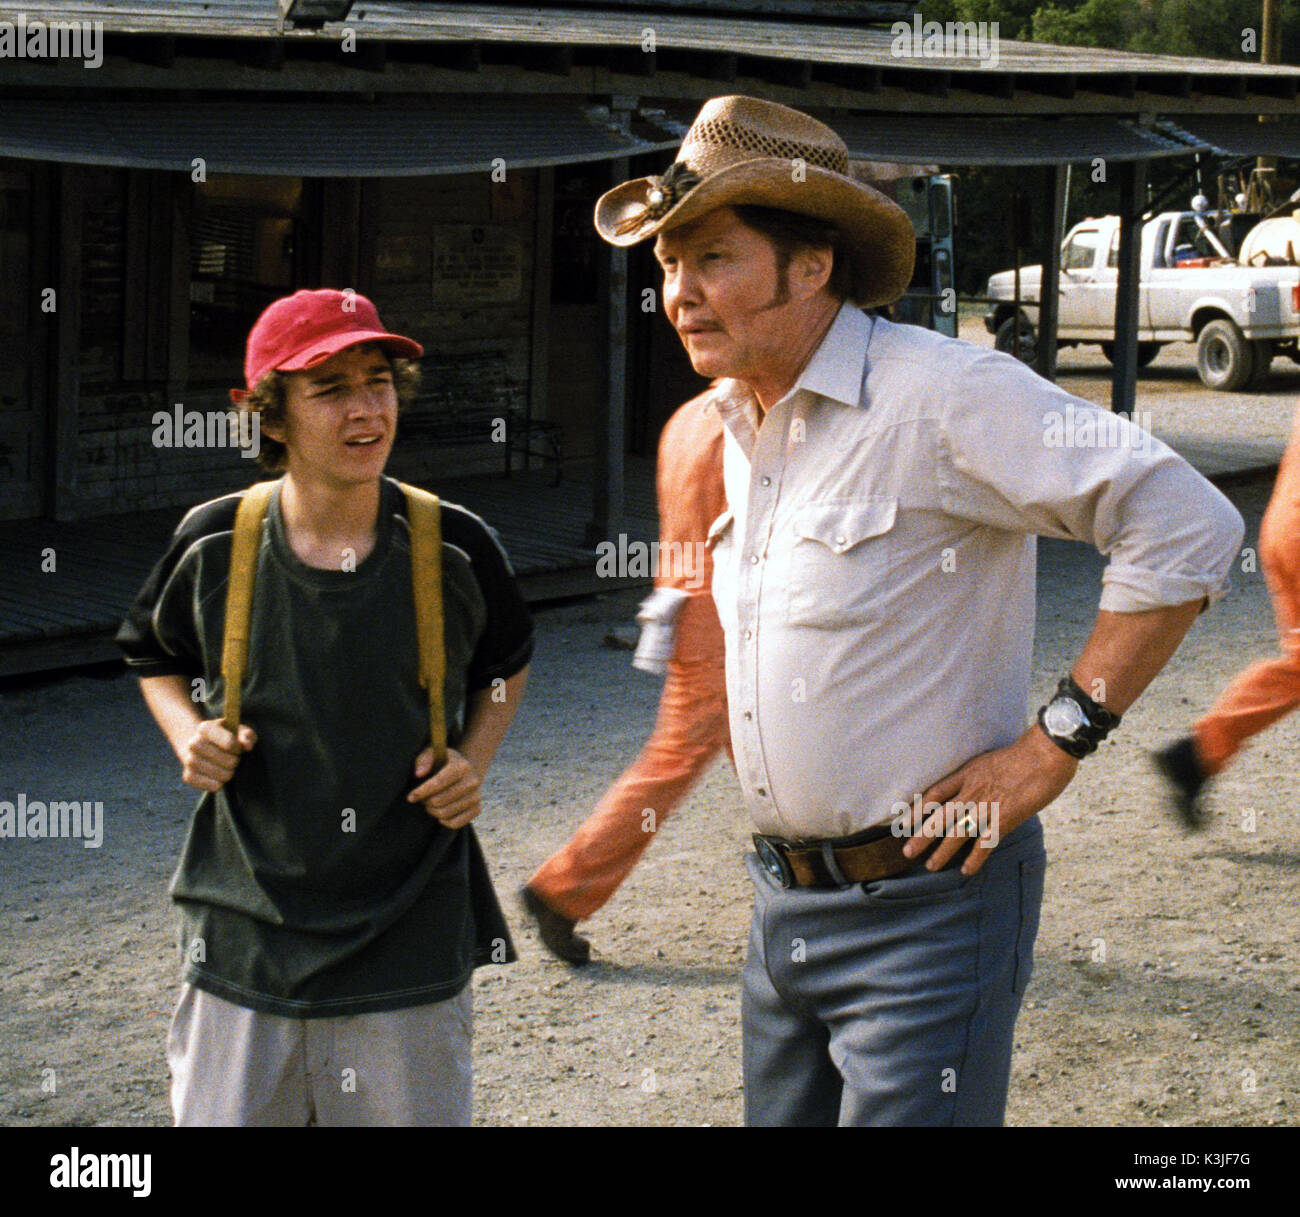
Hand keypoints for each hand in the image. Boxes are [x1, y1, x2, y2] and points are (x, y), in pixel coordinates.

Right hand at [179, 719, 256, 791]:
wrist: (201, 746)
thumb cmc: (225, 737)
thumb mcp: (239, 731)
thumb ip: (248, 735)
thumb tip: (247, 745)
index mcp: (205, 728)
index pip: (230, 742)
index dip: (238, 748)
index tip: (236, 747)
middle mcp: (193, 743)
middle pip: (228, 761)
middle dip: (235, 761)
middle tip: (231, 757)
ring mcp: (189, 761)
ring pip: (221, 775)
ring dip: (229, 773)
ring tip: (225, 766)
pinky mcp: (188, 777)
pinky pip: (213, 787)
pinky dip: (220, 783)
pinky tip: (217, 775)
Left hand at [407, 747, 482, 829]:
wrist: (465, 771)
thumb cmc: (443, 762)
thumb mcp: (432, 753)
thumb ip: (424, 760)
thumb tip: (419, 774)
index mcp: (462, 766)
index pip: (439, 782)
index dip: (421, 792)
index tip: (410, 797)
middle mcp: (473, 781)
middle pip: (440, 801)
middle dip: (425, 802)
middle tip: (422, 798)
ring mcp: (476, 797)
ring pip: (445, 814)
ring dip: (432, 811)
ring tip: (430, 803)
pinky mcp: (477, 809)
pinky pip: (455, 824)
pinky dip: (443, 821)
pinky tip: (440, 812)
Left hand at [900, 725, 1076, 875]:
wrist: (1046, 753)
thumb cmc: (1024, 754)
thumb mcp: (990, 760)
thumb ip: (979, 776)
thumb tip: (973, 787)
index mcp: (967, 774)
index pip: (934, 793)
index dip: (917, 808)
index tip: (903, 821)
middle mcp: (971, 791)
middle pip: (939, 816)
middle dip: (922, 836)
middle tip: (907, 852)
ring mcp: (987, 806)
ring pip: (957, 833)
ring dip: (942, 852)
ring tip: (930, 866)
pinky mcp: (1005, 818)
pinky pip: (985, 843)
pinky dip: (975, 858)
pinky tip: (966, 870)